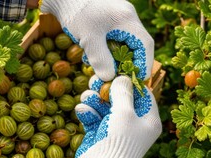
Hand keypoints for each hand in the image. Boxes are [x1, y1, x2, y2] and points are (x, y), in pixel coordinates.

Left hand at [39, 0, 153, 80]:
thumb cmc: (77, 13)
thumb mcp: (89, 40)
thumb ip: (101, 60)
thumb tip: (109, 78)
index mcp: (127, 20)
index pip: (145, 45)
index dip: (144, 64)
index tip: (138, 79)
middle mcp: (126, 16)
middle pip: (135, 44)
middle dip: (127, 62)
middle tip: (117, 77)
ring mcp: (116, 16)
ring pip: (122, 42)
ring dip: (113, 57)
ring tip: (100, 66)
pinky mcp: (105, 17)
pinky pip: (111, 37)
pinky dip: (104, 49)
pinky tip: (90, 54)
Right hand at [74, 76, 161, 157]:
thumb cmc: (119, 140)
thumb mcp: (124, 113)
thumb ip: (123, 92)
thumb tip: (123, 77)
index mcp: (148, 120)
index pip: (142, 94)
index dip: (129, 82)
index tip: (117, 71)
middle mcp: (133, 123)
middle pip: (120, 98)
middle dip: (106, 89)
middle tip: (96, 81)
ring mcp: (115, 128)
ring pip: (104, 105)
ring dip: (94, 100)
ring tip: (87, 97)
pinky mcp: (99, 132)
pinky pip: (94, 116)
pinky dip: (88, 112)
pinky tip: (83, 110)